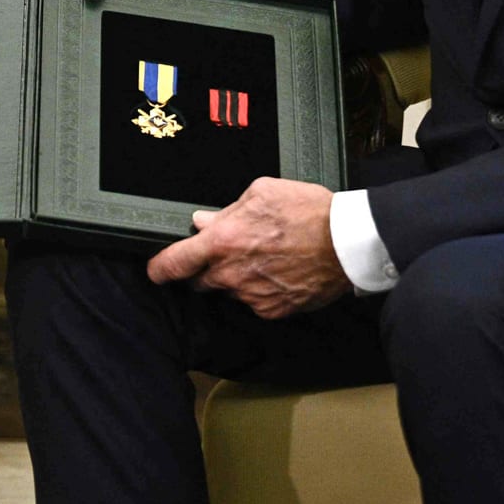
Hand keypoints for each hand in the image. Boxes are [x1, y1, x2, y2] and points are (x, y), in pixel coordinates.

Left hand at [145, 177, 349, 318]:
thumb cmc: (307, 211)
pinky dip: (260, 290)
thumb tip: (202, 222)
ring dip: (237, 278)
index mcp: (223, 242)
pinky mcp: (273, 310)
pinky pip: (255, 302)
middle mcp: (232, 275)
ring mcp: (253, 296)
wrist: (347, 243)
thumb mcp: (261, 193)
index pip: (175, 263)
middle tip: (228, 253)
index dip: (160, 269)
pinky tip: (279, 271)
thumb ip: (226, 211)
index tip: (155, 271)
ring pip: (231, 291)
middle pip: (200, 282)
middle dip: (205, 270)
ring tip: (265, 258)